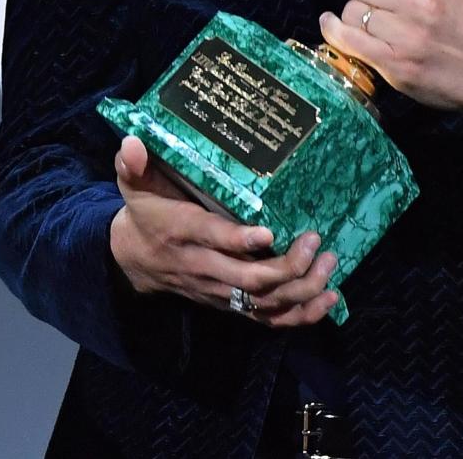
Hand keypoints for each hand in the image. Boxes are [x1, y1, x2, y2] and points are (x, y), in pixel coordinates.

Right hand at [109, 135, 338, 326]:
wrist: (133, 261)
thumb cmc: (146, 214)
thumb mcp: (134, 187)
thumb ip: (134, 166)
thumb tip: (131, 143)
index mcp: (184, 234)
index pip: (213, 240)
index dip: (240, 241)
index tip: (269, 233)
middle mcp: (204, 268)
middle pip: (247, 280)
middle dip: (286, 267)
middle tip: (316, 242)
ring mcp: (219, 291)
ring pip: (262, 303)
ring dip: (300, 289)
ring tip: (330, 264)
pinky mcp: (230, 304)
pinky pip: (266, 318)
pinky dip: (299, 315)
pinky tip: (328, 298)